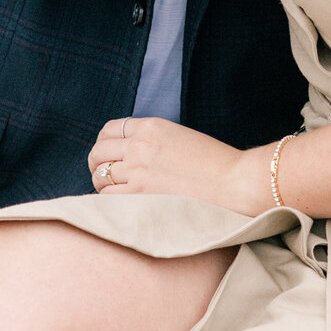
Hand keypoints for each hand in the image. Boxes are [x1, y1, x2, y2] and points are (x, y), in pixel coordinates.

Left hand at [87, 118, 269, 216]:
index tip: (108, 155)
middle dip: (97, 164)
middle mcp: (139, 145)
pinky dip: (109, 200)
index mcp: (150, 126)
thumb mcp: (179, 137)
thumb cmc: (214, 163)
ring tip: (116, 191)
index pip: (109, 129)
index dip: (104, 143)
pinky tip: (121, 204)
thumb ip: (152, 141)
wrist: (233, 182)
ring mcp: (137, 170)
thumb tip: (129, 153)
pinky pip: (108, 196)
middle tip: (105, 175)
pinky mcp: (140, 194)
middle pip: (98, 152)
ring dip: (103, 184)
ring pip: (100, 175)